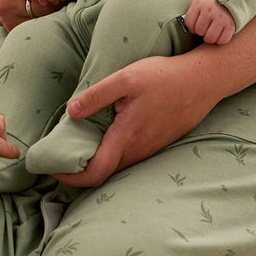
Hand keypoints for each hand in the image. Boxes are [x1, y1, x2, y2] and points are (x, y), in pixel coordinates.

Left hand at [51, 54, 217, 187]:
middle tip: (58, 156)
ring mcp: (151, 148)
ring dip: (97, 162)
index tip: (52, 169)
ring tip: (77, 146)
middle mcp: (139, 150)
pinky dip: (112, 154)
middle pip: (104, 172)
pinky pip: (131, 156)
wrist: (204, 80)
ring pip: (118, 165)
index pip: (95, 173)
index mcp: (127, 137)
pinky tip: (105, 136)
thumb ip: (97, 95)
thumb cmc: (164, 77)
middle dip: (79, 170)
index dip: (70, 177)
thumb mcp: (126, 78)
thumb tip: (71, 112)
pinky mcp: (159, 143)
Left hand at [183, 0, 235, 44]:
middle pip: (199, 31)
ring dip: (209, 37)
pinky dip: (220, 40)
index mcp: (200, 3)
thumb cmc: (212, 2)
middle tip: (205, 27)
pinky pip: (222, 40)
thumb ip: (193, 12)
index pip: (189, 23)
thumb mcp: (199, 1)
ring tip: (211, 32)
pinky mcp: (230, 25)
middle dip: (201, 31)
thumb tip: (188, 28)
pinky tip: (219, 34)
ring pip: (209, 38)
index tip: (195, 26)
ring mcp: (221, 18)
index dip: (191, 27)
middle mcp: (210, 11)